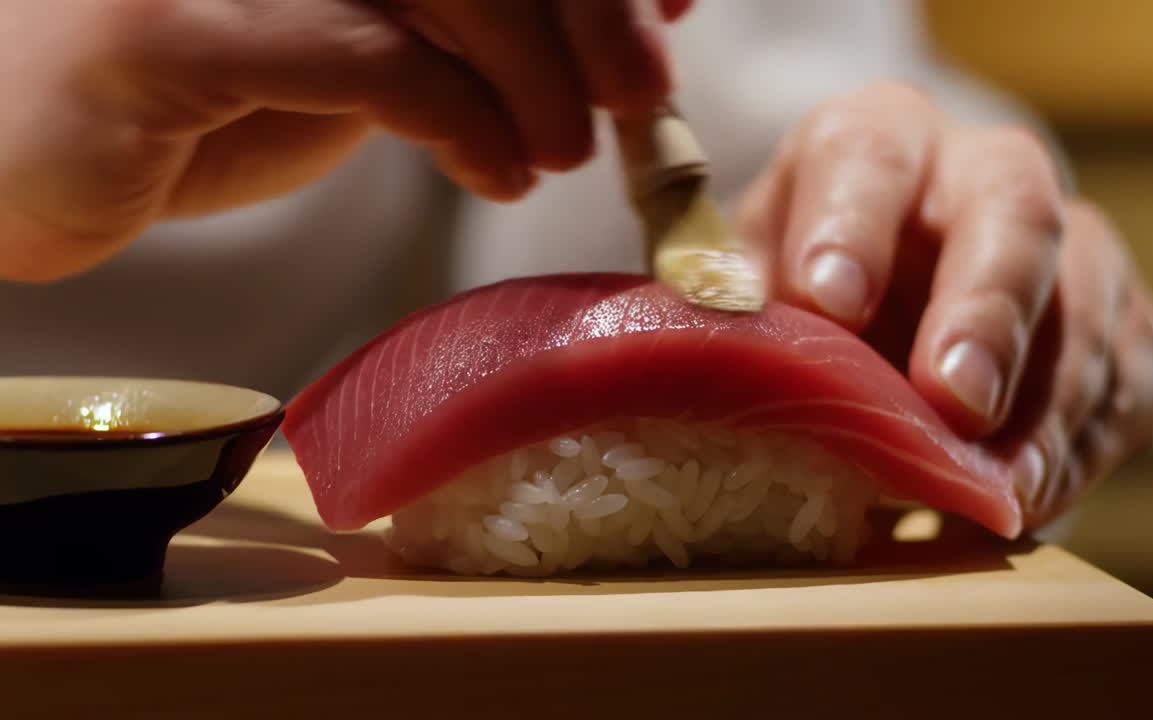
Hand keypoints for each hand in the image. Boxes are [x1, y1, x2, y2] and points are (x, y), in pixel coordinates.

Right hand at [0, 0, 691, 280]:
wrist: (19, 157)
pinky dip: (462, 118)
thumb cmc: (199, 96)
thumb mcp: (355, 42)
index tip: (665, 9)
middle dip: (589, 10)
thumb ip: (463, 18)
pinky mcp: (168, 23)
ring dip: (537, 75)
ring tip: (562, 150)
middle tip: (640, 96)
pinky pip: (371, 58)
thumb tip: (622, 19)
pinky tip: (495, 171)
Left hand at [736, 82, 1152, 528]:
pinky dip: (1083, 446)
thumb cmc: (803, 296)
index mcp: (873, 142)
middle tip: (956, 404)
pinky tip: (1033, 497)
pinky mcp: (1121, 318)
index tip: (828, 303)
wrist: (892, 301)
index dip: (850, 227)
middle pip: (1010, 215)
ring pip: (1088, 303)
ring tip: (999, 491)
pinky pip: (1128, 379)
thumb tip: (704, 373)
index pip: (866, 156)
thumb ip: (739, 316)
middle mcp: (979, 172)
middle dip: (985, 312)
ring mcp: (1068, 241)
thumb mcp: (753, 288)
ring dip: (1045, 407)